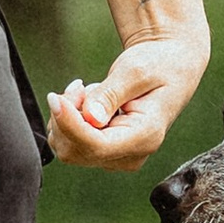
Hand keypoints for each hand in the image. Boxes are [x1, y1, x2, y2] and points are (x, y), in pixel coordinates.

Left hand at [47, 31, 207, 167]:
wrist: (168, 68)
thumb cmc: (158, 65)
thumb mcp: (135, 71)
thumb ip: (110, 95)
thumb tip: (89, 118)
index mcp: (146, 136)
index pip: (96, 145)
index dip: (69, 124)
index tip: (55, 98)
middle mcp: (132, 154)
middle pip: (75, 150)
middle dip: (67, 116)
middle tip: (80, 85)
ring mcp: (117, 157)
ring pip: (68, 148)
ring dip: (67, 116)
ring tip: (89, 91)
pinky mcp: (105, 153)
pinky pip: (70, 143)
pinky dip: (68, 120)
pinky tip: (87, 102)